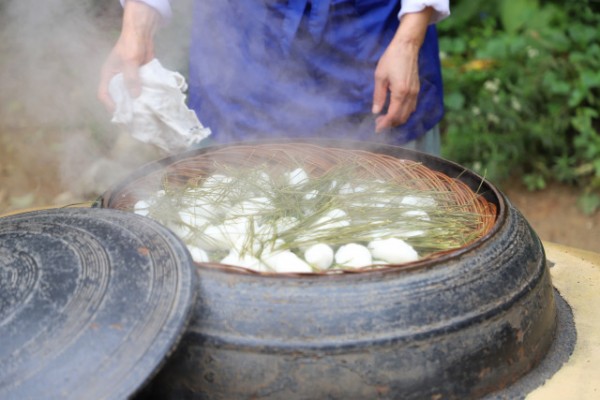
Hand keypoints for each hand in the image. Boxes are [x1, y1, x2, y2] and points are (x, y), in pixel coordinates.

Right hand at [97, 1, 159, 111]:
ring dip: (136, 103)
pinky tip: (151, 103)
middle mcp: (117, 79)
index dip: (110, 104)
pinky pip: (140, 90)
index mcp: (108, 75)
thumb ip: (131, 77)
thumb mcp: (130, 60)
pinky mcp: (139, 79)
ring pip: (129, 95)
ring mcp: (128, 79)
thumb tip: (134, 96)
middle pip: (117, 97)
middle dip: (125, 107)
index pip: (104, 93)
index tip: (120, 112)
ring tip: (143, 114)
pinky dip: (144, 96)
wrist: (143, 34)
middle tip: (133, 118)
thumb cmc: (131, 44)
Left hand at [372, 7, 432, 132]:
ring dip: (397, 119)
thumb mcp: (380, 77)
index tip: (377, 129)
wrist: (407, 47)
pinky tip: (394, 110)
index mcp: (400, 92)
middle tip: (379, 123)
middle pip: (402, 117)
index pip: (393, 115)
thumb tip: (376, 111)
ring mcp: (415, 92)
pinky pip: (412, 107)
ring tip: (385, 118)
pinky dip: (403, 113)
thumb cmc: (391, 59)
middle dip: (390, 124)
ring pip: (408, 114)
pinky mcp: (417, 89)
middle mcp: (410, 95)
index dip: (384, 124)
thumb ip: (378, 96)